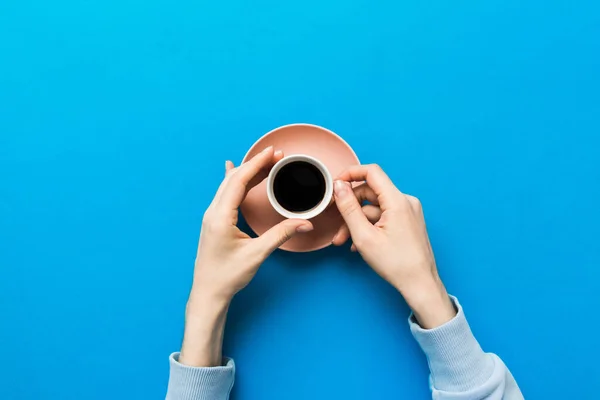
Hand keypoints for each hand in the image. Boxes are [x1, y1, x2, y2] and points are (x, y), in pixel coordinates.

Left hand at [180, 146, 313, 365]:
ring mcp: (211, 216)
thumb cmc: (228, 276)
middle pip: (234, 178)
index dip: (257, 164)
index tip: (272, 153)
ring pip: (228, 184)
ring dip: (247, 171)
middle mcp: (213, 212)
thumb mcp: (257, 254)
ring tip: (266, 162)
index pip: (239, 181)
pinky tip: (232, 169)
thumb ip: (281, 234)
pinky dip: (235, 180)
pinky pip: (224, 193)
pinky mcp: (214, 222)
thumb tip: (305, 222)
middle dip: (255, 164)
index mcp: (220, 217)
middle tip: (276, 156)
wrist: (208, 292)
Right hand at [331, 164, 455, 327]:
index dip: (351, 174)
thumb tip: (339, 186)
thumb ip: (348, 208)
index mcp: (397, 201)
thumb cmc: (396, 264)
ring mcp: (408, 212)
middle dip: (350, 207)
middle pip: (370, 192)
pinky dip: (369, 226)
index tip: (336, 184)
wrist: (420, 284)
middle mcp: (405, 202)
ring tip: (344, 240)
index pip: (372, 172)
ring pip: (374, 208)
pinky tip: (359, 243)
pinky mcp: (407, 222)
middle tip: (335, 222)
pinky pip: (383, 216)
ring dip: (357, 222)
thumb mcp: (364, 236)